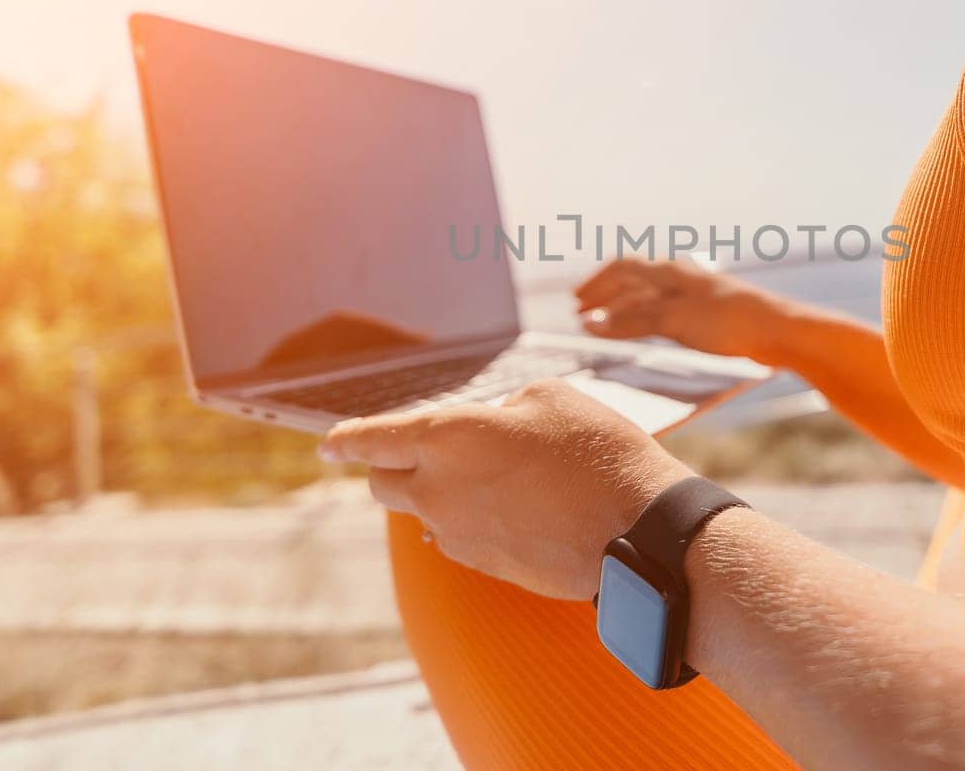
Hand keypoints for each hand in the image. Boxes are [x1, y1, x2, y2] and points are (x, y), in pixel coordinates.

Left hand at [318, 377, 692, 599]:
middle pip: (384, 485)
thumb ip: (505, 408)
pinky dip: (469, 521)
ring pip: (421, 515)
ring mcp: (460, 536)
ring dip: (435, 495)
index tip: (327, 443)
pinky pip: (458, 539)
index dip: (346, 438)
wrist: (637, 531)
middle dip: (387, 467)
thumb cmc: (598, 454)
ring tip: (483, 479)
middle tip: (410, 453)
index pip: (373, 439)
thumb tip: (495, 429)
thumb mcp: (553, 398)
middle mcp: (439, 491)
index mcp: (447, 439)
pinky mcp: (486, 566)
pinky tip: (509, 509)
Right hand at [574, 258, 794, 362]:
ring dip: (623, 308)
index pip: (622, 268)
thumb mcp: (673, 319)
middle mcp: (679, 277)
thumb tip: (590, 322)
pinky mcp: (706, 313)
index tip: (576, 302)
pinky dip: (644, 319)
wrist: (777, 331)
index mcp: (669, 271)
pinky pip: (664, 310)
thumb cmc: (728, 320)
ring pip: (648, 296)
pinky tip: (644, 330)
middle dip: (606, 296)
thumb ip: (631, 319)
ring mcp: (693, 294)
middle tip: (583, 315)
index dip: (597, 284)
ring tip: (605, 325)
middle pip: (633, 281)